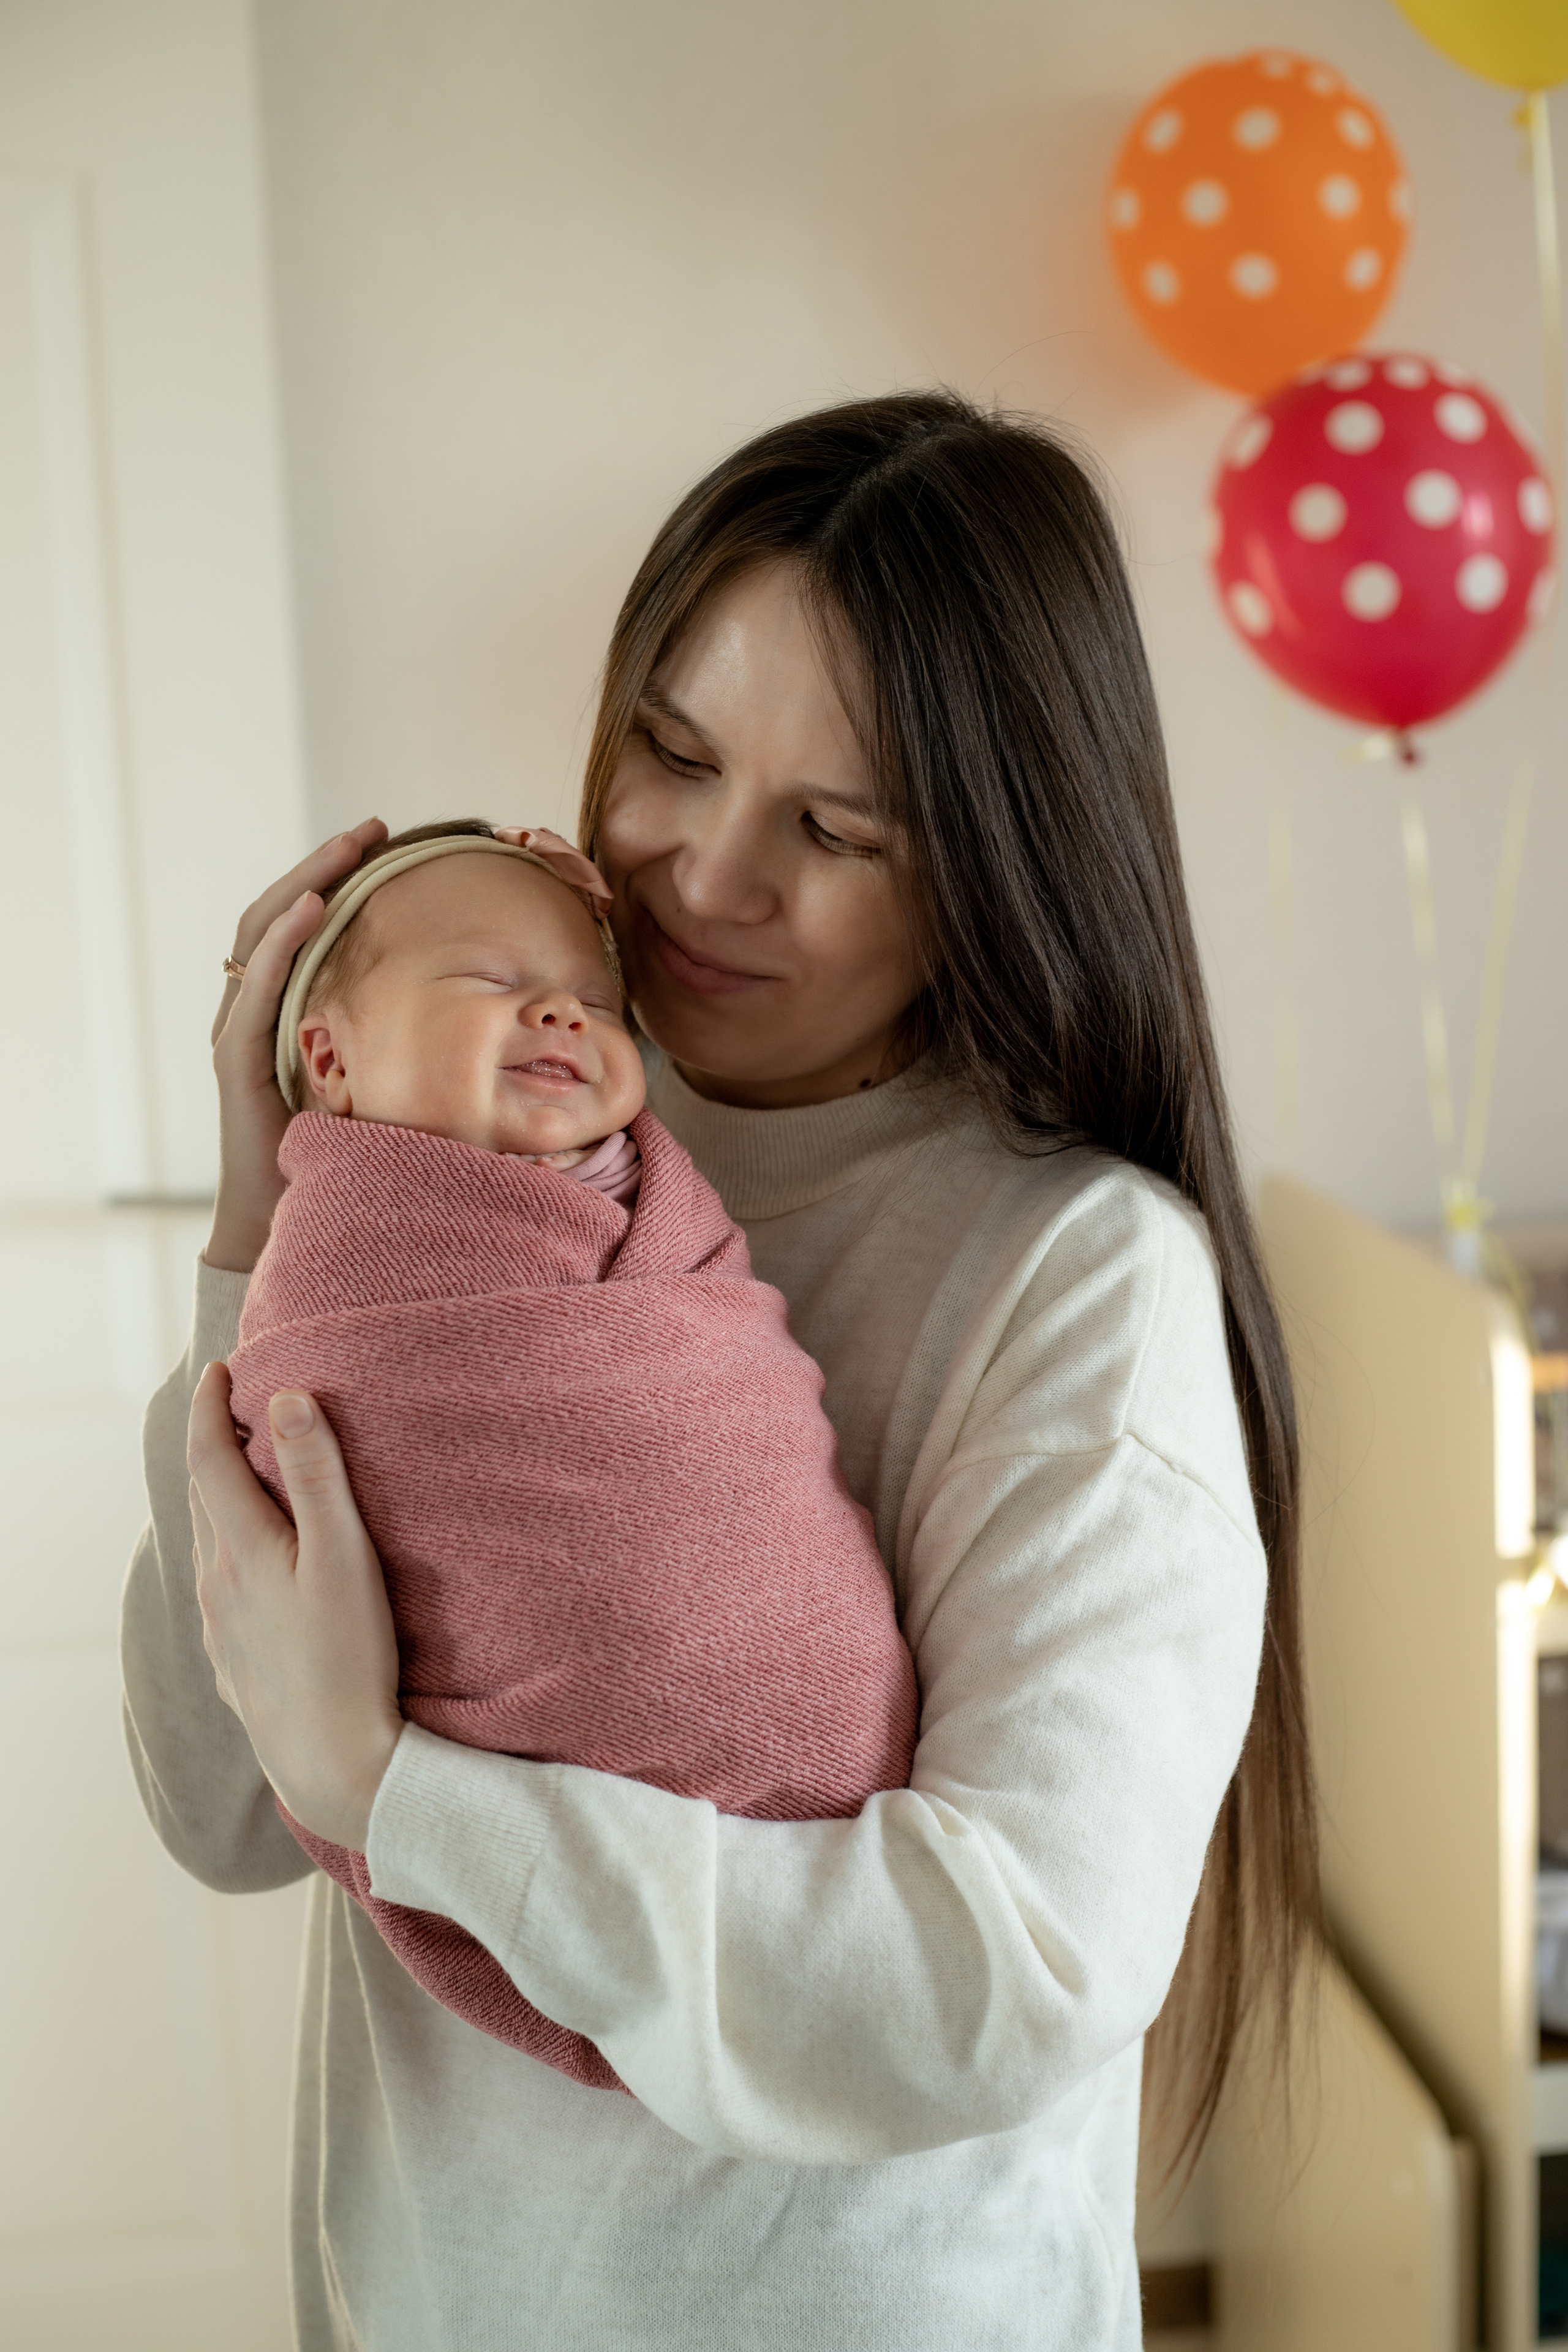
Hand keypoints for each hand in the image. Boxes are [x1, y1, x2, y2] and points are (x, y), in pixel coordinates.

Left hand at [188, 1362, 402, 1849]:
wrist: (337, 1768)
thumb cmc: (350, 1658)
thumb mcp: (345, 1555)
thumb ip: (317, 1474)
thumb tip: (286, 1399)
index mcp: (240, 1550)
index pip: (208, 1460)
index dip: (211, 1410)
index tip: (219, 1371)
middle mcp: (218, 1586)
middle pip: (203, 1499)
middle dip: (216, 1448)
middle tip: (238, 1410)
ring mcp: (223, 1631)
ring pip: (210, 1547)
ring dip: (222, 1502)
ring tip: (249, 1479)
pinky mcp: (236, 1666)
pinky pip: (222, 1591)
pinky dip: (232, 1554)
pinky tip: (257, 1570)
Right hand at [207, 819, 388, 1272]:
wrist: (285, 1220)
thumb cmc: (339, 1155)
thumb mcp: (372, 1081)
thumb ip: (393, 1039)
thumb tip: (470, 1009)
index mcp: (281, 1010)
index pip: (298, 926)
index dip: (332, 879)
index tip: (378, 844)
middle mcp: (252, 1011)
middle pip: (275, 916)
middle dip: (321, 866)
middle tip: (368, 830)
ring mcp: (239, 1033)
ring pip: (260, 936)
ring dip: (302, 885)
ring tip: (343, 850)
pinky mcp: (237, 1061)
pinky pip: (256, 989)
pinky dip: (281, 944)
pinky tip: (310, 909)